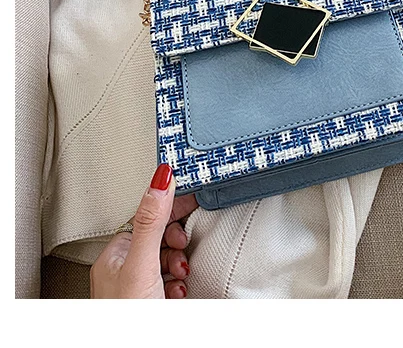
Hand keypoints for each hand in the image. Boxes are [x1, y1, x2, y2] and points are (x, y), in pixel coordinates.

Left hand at [90, 164, 198, 297]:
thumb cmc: (127, 318)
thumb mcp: (143, 263)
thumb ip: (152, 220)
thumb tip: (160, 179)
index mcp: (114, 255)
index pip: (147, 217)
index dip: (172, 208)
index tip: (195, 197)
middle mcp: (122, 271)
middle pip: (159, 238)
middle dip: (177, 242)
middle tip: (184, 248)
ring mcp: (136, 289)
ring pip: (166, 261)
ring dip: (179, 264)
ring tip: (180, 274)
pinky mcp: (151, 303)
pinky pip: (170, 282)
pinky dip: (179, 283)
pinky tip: (179, 289)